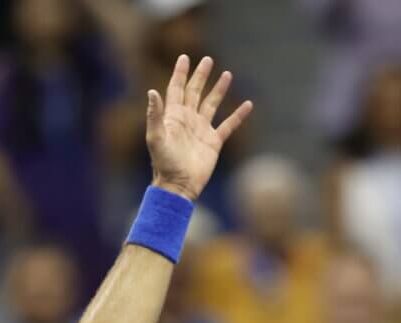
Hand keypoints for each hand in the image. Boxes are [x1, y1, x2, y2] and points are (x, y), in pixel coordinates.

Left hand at [146, 55, 252, 200]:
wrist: (178, 186)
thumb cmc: (164, 164)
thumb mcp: (156, 138)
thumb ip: (154, 115)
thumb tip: (152, 91)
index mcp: (173, 117)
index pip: (177, 89)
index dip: (180, 74)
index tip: (184, 57)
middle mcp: (187, 120)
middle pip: (195, 92)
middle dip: (200, 76)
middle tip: (207, 60)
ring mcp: (201, 130)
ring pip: (211, 104)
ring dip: (218, 90)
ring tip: (227, 74)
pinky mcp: (213, 142)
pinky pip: (228, 125)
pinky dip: (238, 115)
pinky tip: (248, 105)